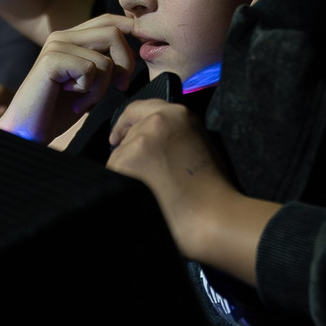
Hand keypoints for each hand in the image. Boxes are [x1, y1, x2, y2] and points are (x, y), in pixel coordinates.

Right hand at [0, 14, 138, 139]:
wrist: (28, 131)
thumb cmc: (58, 110)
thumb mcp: (90, 83)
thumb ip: (105, 63)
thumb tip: (136, 51)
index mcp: (71, 37)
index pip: (109, 21)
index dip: (130, 35)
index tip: (132, 65)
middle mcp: (62, 36)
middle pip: (114, 32)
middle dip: (126, 64)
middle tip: (119, 87)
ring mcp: (56, 46)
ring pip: (105, 59)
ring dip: (102, 88)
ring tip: (84, 101)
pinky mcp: (52, 61)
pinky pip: (92, 70)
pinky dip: (90, 93)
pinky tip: (74, 103)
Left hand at [105, 100, 271, 278]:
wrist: (214, 216)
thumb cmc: (211, 188)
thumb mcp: (194, 144)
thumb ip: (170, 136)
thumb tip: (144, 145)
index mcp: (178, 114)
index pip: (138, 109)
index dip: (126, 124)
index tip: (117, 138)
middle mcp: (157, 120)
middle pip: (126, 135)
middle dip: (128, 152)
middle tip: (139, 175)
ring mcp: (140, 140)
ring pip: (117, 156)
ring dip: (126, 173)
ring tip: (146, 192)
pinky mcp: (126, 162)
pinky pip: (111, 174)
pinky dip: (119, 187)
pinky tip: (139, 198)